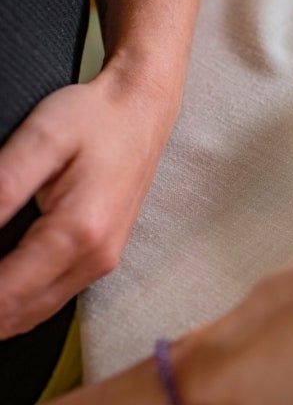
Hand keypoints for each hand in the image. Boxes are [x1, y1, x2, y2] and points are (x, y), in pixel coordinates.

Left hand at [0, 64, 180, 337]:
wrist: (143, 111)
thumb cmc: (96, 119)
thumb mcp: (39, 141)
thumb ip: (1, 189)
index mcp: (78, 231)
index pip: (5, 294)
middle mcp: (96, 256)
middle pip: (18, 315)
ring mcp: (103, 261)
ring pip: (34, 314)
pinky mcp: (103, 256)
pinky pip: (52, 300)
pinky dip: (17, 305)